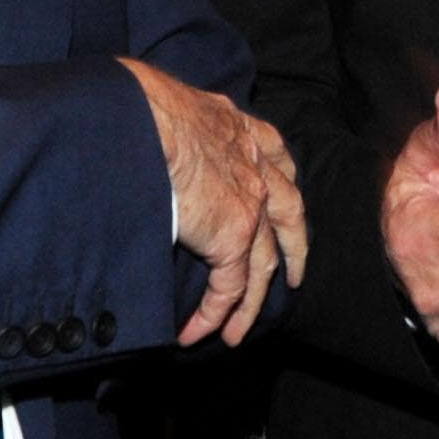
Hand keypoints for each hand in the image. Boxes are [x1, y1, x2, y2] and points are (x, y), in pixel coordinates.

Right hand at [122, 60, 305, 346]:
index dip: (283, 183)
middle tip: (294, 275)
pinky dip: (215, 314)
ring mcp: (251, 205)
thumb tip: (152, 134)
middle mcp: (256, 168)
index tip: (283, 200)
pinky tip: (197, 333)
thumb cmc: (144, 106)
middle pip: (289, 215)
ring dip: (249, 303)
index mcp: (243, 131)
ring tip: (238, 331)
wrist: (146, 118)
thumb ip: (181, 129)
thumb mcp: (175, 107)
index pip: (277, 159)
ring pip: (261, 265)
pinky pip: (229, 288)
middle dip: (294, 248)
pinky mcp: (232, 237)